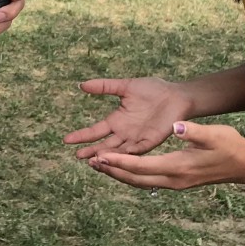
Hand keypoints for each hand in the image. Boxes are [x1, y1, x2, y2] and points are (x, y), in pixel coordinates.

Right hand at [64, 77, 193, 158]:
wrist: (177, 95)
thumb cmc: (153, 89)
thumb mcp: (125, 86)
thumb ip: (104, 86)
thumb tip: (81, 85)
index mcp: (117, 120)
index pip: (95, 131)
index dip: (82, 136)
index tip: (66, 140)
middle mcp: (124, 133)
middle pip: (104, 145)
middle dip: (91, 151)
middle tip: (77, 156)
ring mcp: (137, 139)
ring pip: (117, 151)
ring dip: (106, 156)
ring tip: (92, 160)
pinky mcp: (150, 142)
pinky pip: (135, 151)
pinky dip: (125, 156)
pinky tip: (115, 159)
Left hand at [87, 121, 244, 191]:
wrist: (244, 165)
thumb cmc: (229, 145)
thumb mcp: (213, 134)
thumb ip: (193, 131)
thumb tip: (176, 127)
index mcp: (178, 167)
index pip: (142, 166)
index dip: (120, 162)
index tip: (101, 157)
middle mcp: (173, 179)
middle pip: (136, 179)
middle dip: (113, 171)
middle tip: (91, 163)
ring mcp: (175, 183)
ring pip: (140, 182)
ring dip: (120, 175)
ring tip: (100, 166)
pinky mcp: (177, 182)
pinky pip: (148, 181)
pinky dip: (132, 175)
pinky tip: (123, 169)